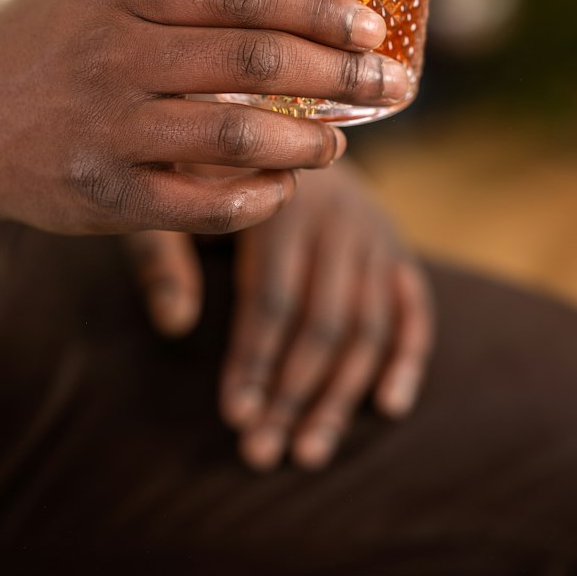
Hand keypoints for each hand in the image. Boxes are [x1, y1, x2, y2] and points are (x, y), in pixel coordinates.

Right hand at [0, 0, 406, 236]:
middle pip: (255, 60)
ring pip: (237, 136)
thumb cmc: (44, 32)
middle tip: (392, 86)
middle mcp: (115, 53)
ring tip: (342, 143)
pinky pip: (201, 207)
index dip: (321, 10)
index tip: (374, 26)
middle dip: (342, 75)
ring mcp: (107, 129)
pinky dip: (257, 201)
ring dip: (308, 142)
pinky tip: (283, 188)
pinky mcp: (102, 197)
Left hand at [128, 161, 433, 469]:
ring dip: (340, 397)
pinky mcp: (396, 246)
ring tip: (306, 453)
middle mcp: (340, 214)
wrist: (275, 121)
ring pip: (368, 327)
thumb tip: (173, 325)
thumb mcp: (167, 196)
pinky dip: (408, 358)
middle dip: (292, 395)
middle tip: (259, 454)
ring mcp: (376, 230)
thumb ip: (162, 253)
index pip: (274, 297)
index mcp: (281, 199)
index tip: (234, 417)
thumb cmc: (203, 173)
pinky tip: (388, 407)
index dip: (255, 360)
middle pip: (324, 323)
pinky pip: (414, 308)